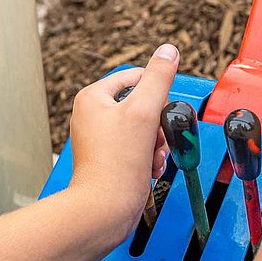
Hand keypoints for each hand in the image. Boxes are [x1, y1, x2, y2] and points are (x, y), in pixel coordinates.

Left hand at [68, 44, 178, 237]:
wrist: (106, 209)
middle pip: (142, 105)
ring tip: (153, 157)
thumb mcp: (144, 112)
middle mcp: (93, 116)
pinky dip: (149, 157)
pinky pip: (138, 148)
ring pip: (144, 129)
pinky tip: (149, 168)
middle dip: (158, 125)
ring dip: (157, 143)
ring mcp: (100, 139)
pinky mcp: (109, 159)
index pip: (136, 78)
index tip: (161, 111)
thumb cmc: (117, 165)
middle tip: (156, 139)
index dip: (156, 94)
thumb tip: (168, 51)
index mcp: (94, 98)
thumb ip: (159, 78)